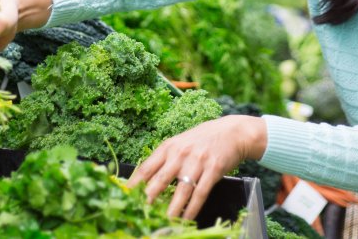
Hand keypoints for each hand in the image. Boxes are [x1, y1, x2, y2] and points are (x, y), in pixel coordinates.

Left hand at [128, 115, 267, 220]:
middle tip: (140, 215)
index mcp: (168, 147)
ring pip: (181, 191)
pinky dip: (192, 209)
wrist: (232, 132)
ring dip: (172, 210)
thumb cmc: (202, 140)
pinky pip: (200, 193)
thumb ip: (164, 160)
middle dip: (148, 200)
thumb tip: (144, 181)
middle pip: (160, 180)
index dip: (134, 185)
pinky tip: (186, 219)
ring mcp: (197, 162)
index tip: (124, 198)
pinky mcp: (213, 170)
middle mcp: (181, 154)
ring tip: (164, 224)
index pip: (146, 168)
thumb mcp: (180, 144)